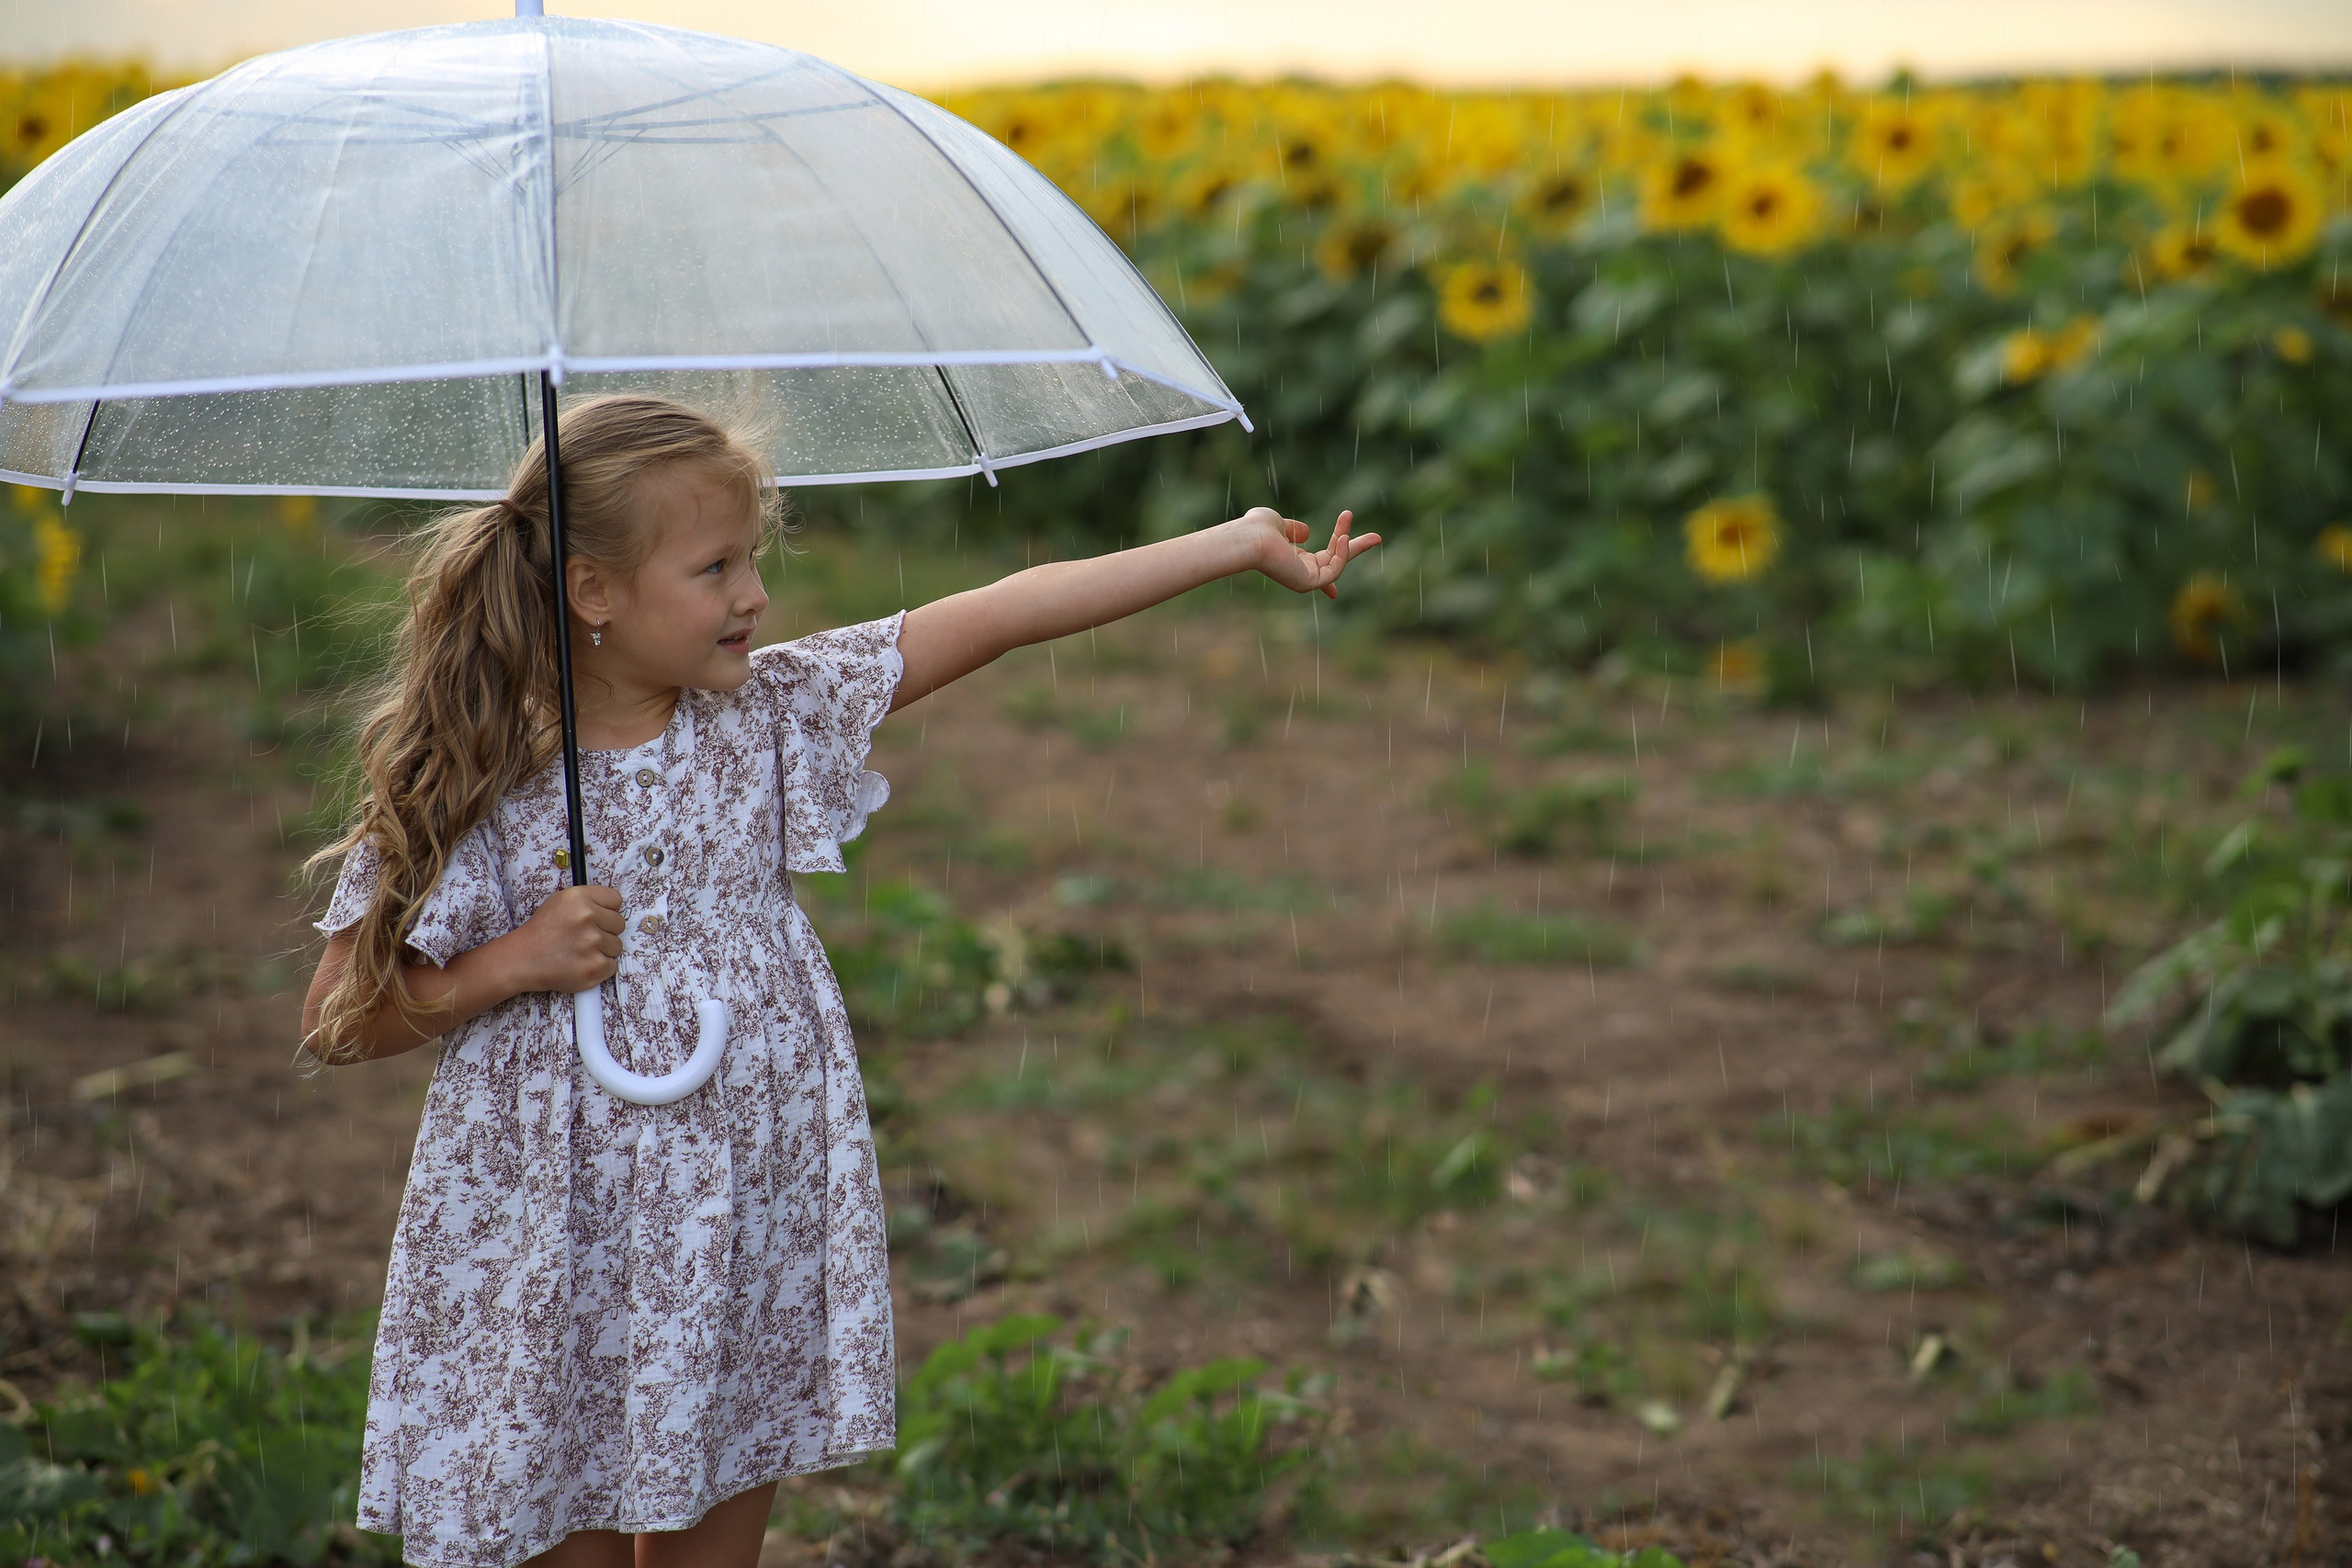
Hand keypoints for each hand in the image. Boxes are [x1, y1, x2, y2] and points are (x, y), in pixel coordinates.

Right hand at [497, 884, 623, 993]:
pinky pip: (612, 966)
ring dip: (602, 951)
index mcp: (579, 897)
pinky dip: (599, 968)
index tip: (596, 919)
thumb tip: (614, 908)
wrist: (523, 959)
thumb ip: (589, 900)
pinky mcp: (595, 966)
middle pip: (619, 924)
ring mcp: (592, 943)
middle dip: (605, 931)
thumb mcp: (561, 902)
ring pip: (617, 946)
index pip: (616, 900)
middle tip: (584, 938)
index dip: (607, 911)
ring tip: (580, 951)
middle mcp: (587, 916)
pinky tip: (581, 964)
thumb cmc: (543, 931)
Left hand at [1237, 507, 1381, 598]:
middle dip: (1355, 548)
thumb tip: (1306, 533)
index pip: (1317, 565)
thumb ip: (1293, 528)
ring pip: (1338, 564)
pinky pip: (1334, 570)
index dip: (1334, 558)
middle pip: (1334, 561)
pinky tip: (1344, 538)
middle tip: (1378, 537)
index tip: (1346, 552)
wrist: (1249, 539)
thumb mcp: (1278, 523)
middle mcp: (1299, 572)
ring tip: (1371, 534)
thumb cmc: (1257, 529)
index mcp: (1292, 559)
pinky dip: (1342, 555)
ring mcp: (1304, 579)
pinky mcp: (1309, 583)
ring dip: (1353, 547)